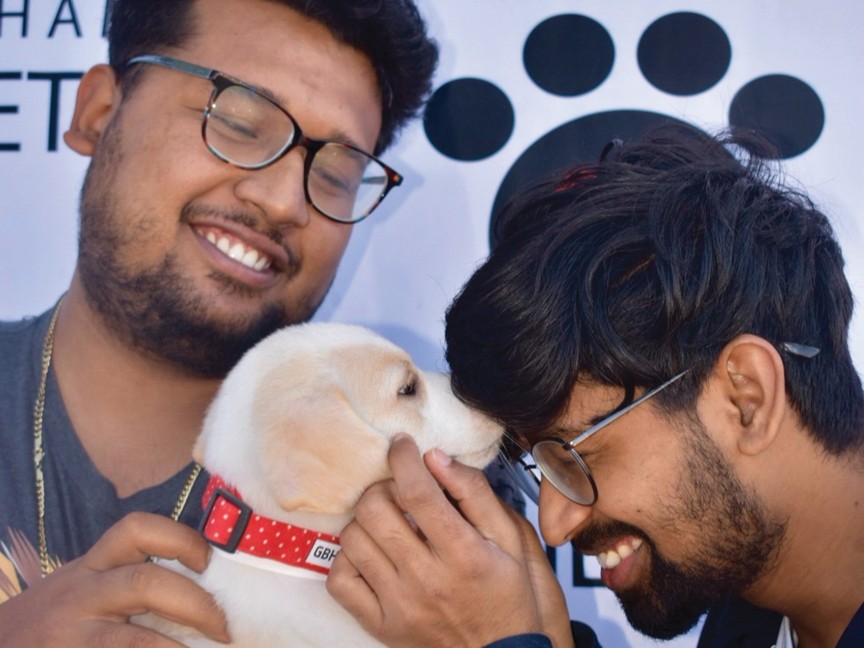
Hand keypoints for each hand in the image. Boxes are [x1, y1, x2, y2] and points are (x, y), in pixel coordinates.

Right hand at [0, 512, 229, 646]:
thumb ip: (128, 581)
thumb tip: (204, 583)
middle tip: (224, 626)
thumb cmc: (52, 622)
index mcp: (92, 566)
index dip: (180, 539)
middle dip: (196, 605)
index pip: (135, 530)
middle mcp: (81, 595)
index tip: (208, 561)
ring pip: (134, 642)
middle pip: (145, 584)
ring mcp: (74, 636)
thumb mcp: (84, 589)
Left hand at [327, 434, 573, 647]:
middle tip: (399, 489)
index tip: (402, 443)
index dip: (403, 458)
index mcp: (463, 554)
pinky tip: (373, 553)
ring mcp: (399, 605)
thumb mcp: (510, 539)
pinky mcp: (381, 625)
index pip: (418, 493)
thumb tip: (435, 458)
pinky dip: (348, 558)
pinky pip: (340, 580)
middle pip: (375, 510)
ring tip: (389, 521)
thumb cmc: (510, 593)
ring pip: (353, 539)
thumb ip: (474, 494)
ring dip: (367, 519)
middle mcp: (426, 579)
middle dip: (383, 486)